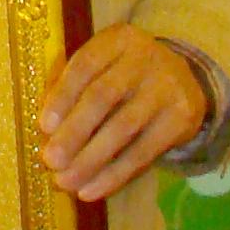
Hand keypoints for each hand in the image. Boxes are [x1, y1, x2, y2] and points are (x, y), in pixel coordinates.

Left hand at [38, 28, 207, 200]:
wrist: (186, 79)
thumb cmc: (127, 73)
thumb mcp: (104, 64)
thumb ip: (74, 86)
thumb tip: (47, 127)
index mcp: (119, 39)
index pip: (86, 65)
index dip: (62, 96)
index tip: (43, 126)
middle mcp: (146, 58)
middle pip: (104, 97)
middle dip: (74, 132)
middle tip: (50, 161)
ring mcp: (167, 88)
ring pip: (123, 128)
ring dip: (90, 160)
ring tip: (66, 181)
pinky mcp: (181, 119)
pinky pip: (143, 152)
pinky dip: (114, 175)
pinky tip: (91, 190)